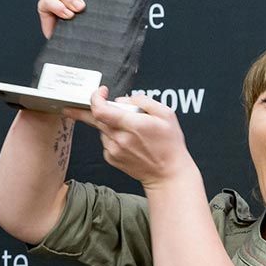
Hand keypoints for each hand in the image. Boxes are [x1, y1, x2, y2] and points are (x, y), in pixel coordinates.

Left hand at [66, 87, 192, 188]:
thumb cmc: (169, 145)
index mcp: (132, 125)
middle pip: (96, 118)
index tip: (102, 92)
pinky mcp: (111, 158)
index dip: (96, 98)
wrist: (167, 173)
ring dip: (110, 124)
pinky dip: (113, 136)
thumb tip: (123, 99)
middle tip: (119, 110)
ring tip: (131, 130)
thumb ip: (142, 101)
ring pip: (102, 129)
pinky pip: (105, 140)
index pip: (100, 110)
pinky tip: (129, 141)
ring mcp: (113, 150)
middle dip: (103, 109)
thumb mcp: (166, 114)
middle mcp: (120, 138)